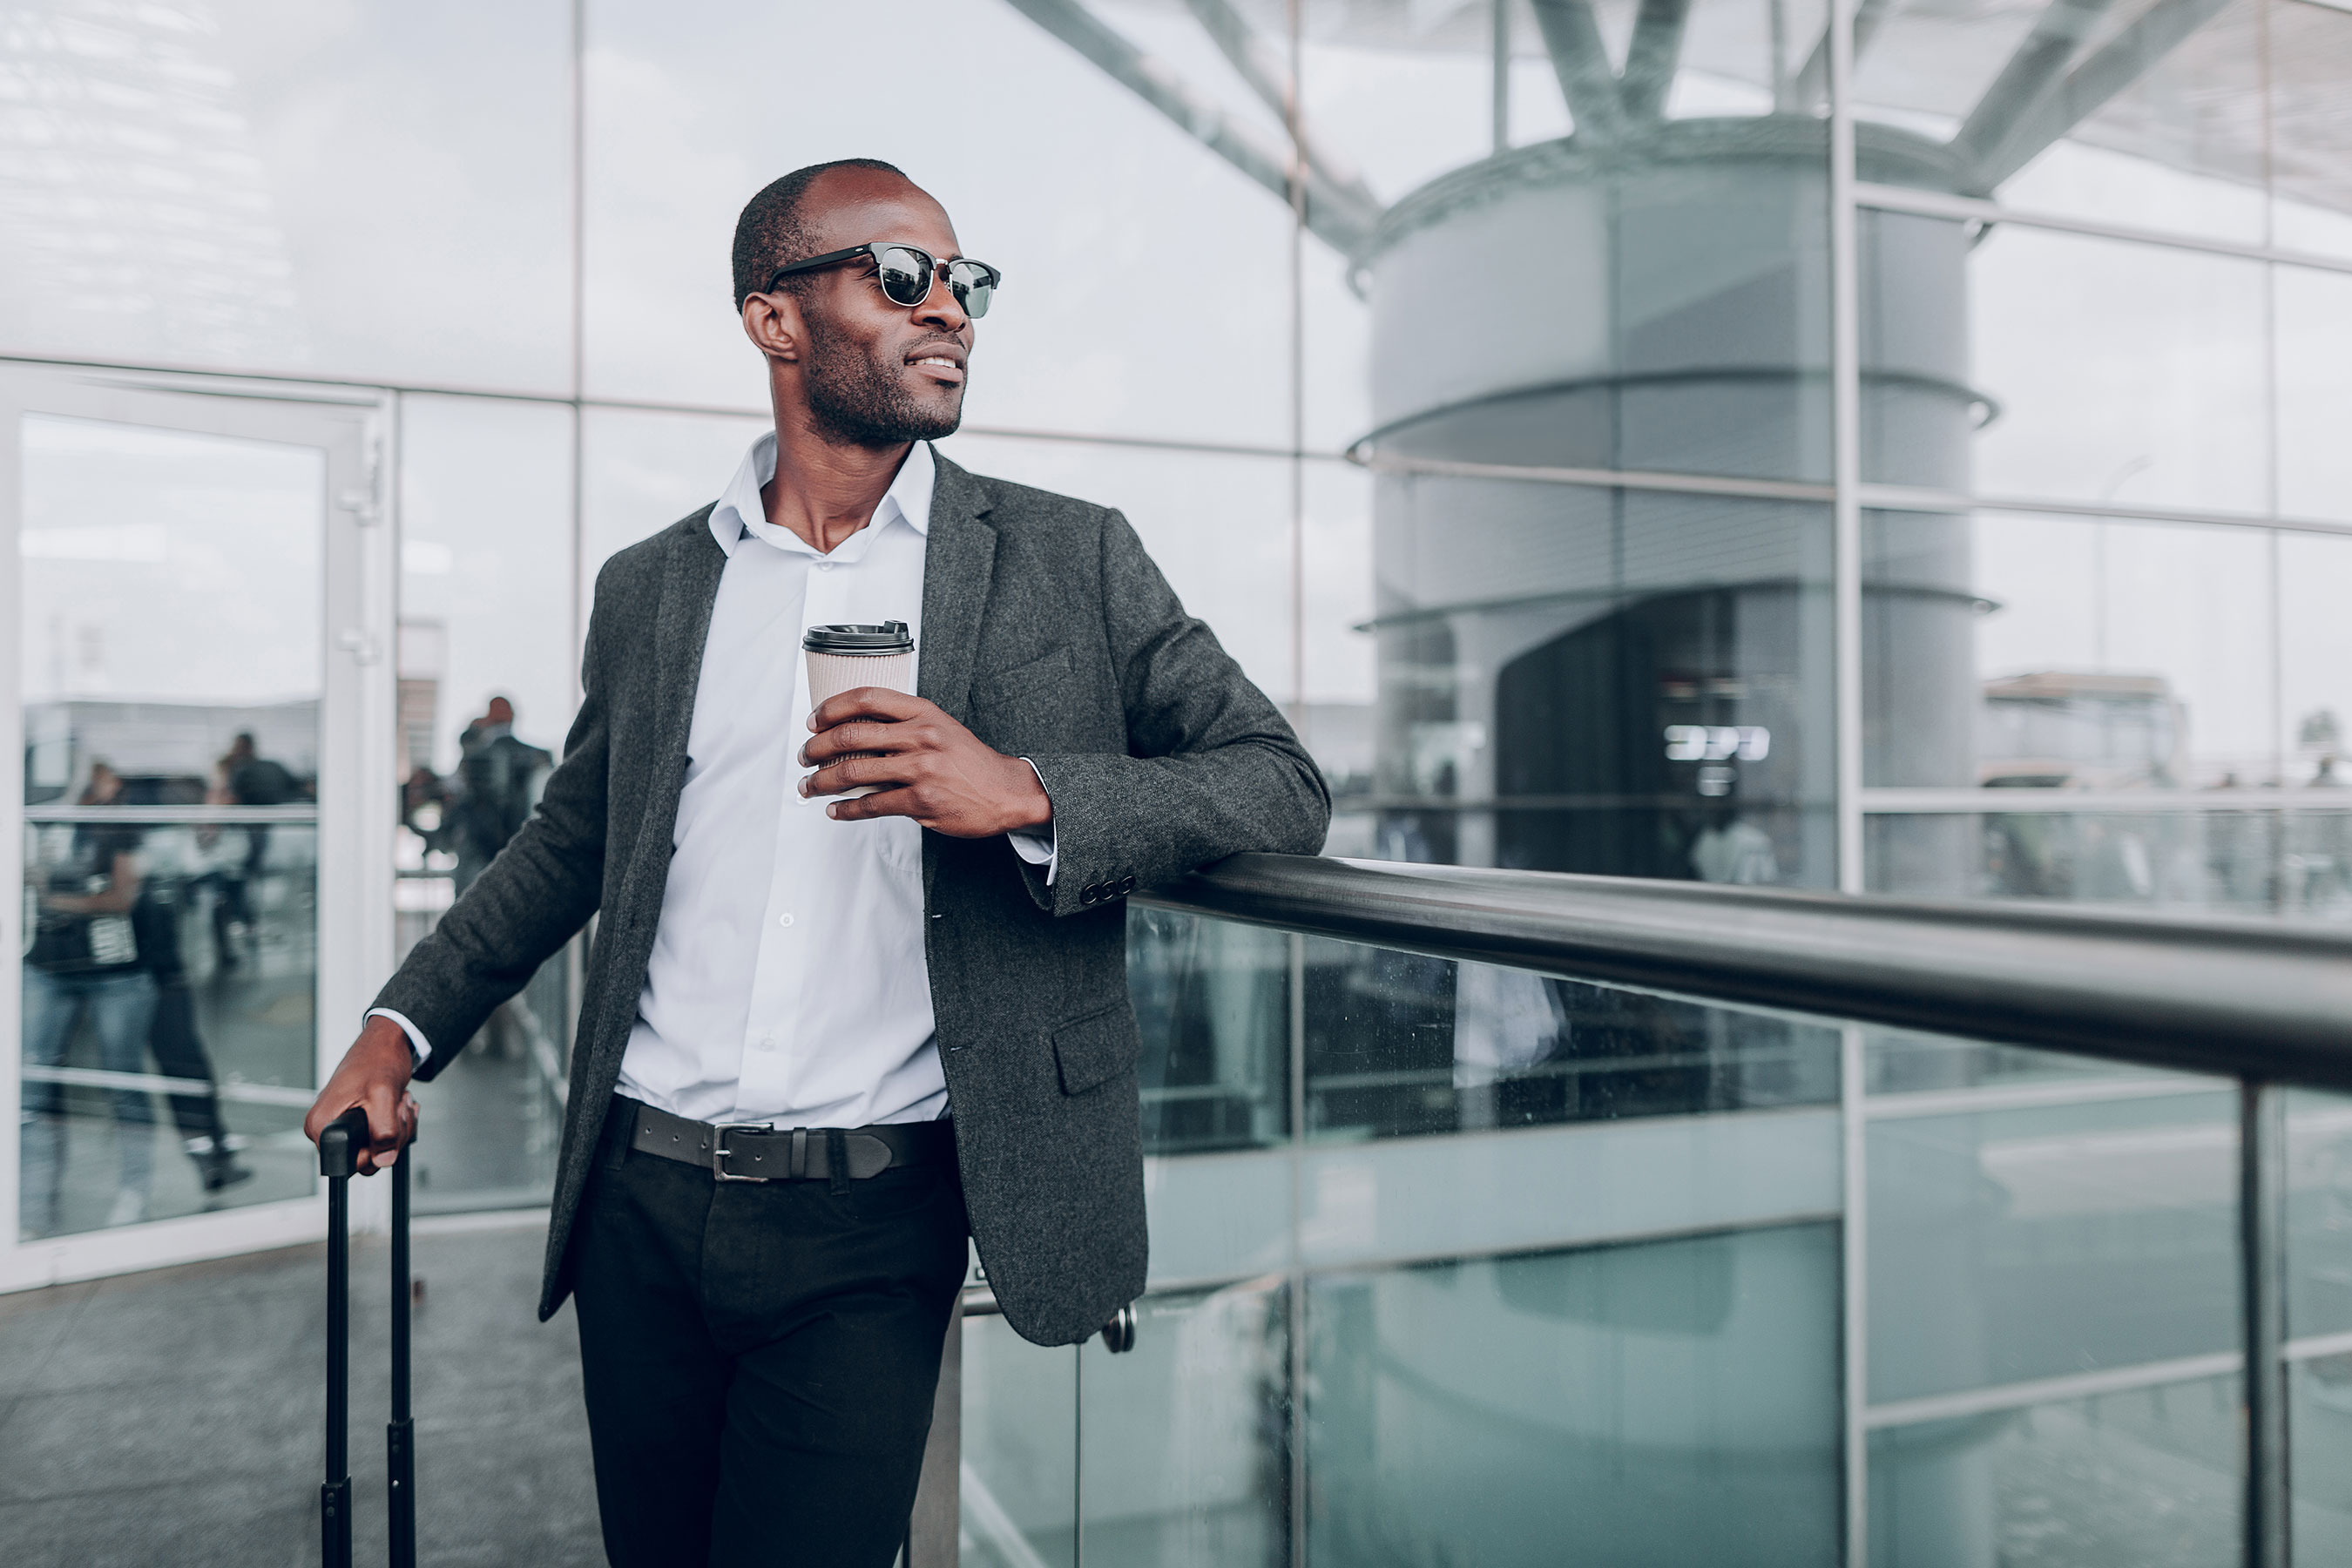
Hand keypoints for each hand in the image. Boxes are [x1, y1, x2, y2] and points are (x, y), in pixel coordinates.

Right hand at [304, 1016, 419, 1175]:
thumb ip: (384, 1130)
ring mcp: (341, 1126)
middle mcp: (326, 1128)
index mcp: (321, 1124)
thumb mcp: (383, 1095)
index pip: (348, 1164)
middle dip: (392, 1137)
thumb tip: (384, 1159)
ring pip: (378, 1150)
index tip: (386, 1125)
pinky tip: (397, 1106)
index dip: (374, 1151)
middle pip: (366, 1159)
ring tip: (398, 1102)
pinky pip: (382, 1140)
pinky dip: (397, 1125)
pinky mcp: (357, 1124)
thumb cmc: (377, 1059)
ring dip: (399, 1128)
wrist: (386, 1044)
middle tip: (397, 1109)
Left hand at [800, 688, 1051, 837]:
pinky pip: (871, 805)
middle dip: (817, 748)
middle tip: (806, 757)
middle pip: (851, 734)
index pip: (865, 697)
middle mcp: (920, 735)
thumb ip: (904, 725)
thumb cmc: (969, 761)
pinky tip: (836, 810)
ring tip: (811, 786)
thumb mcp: (940, 726)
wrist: (1006, 791)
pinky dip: (847, 810)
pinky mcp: (921, 801)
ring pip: (854, 771)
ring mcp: (921, 769)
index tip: (814, 721)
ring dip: (823, 781)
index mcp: (922, 712)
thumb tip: (856, 733)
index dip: (831, 707)